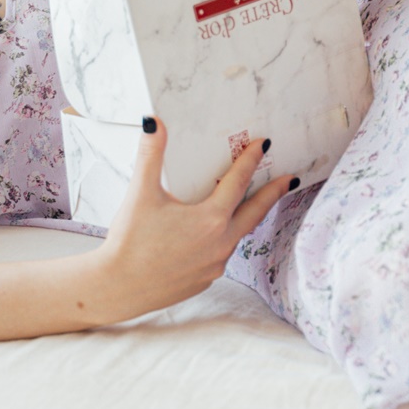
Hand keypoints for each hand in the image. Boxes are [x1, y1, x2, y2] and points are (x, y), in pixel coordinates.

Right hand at [98, 119, 293, 320]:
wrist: (118, 287)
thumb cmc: (130, 240)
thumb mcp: (141, 193)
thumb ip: (151, 155)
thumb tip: (154, 122)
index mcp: (210, 219)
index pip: (238, 182)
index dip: (251, 160)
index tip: (265, 145)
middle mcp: (219, 244)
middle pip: (255, 212)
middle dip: (273, 193)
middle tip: (290, 179)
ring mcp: (214, 265)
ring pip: (237, 235)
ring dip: (245, 216)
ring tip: (246, 203)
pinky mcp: (204, 279)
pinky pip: (220, 254)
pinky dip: (223, 238)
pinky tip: (210, 233)